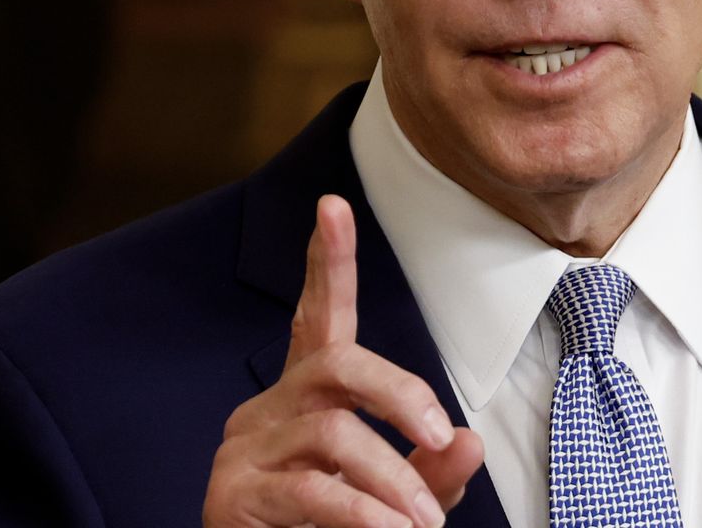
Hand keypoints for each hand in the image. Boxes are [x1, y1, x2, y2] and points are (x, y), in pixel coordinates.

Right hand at [203, 195, 484, 526]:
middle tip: (437, 436)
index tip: (333, 206)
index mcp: (305, 399)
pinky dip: (362, 514)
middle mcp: (269, 410)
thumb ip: (429, 473)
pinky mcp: (233, 494)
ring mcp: (245, 449)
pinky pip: (311, 490)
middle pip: (336, 364)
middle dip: (398, 393)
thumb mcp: (391, 501)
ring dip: (390, 480)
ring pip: (332, 433)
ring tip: (423, 524)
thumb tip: (469, 442)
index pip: (317, 319)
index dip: (327, 265)